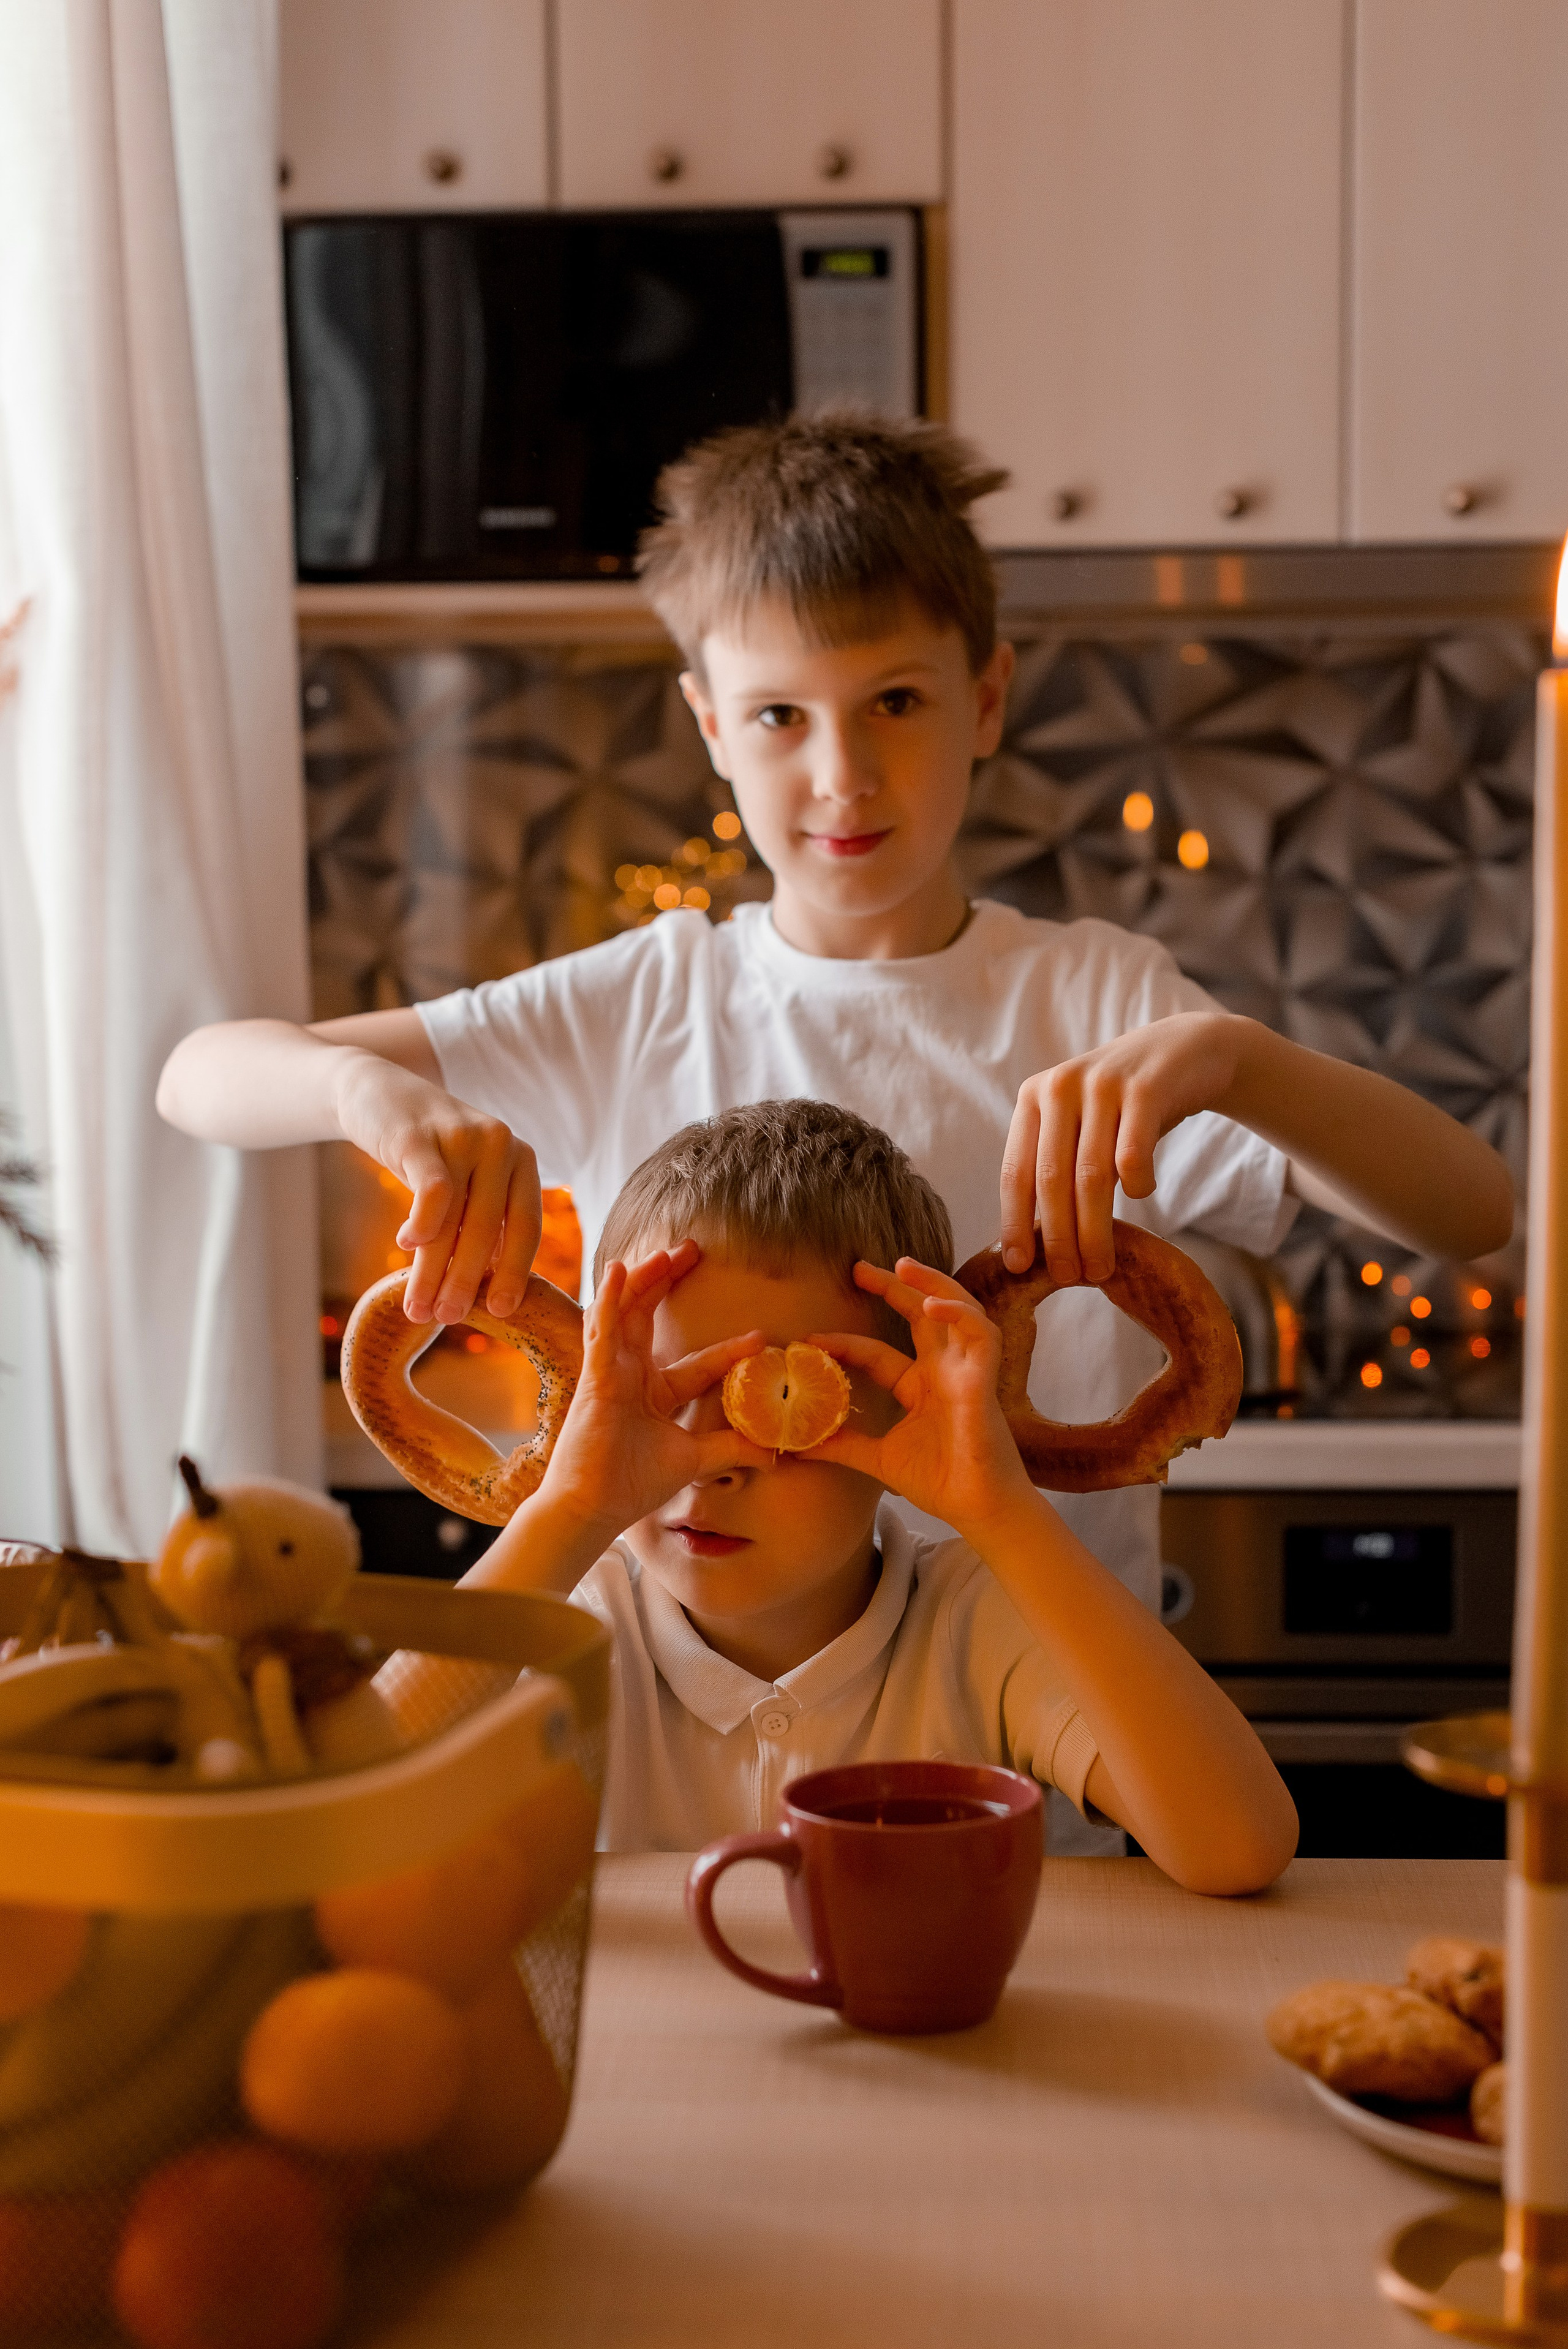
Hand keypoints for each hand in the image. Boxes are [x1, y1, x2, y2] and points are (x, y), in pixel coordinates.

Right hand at [333, 1052, 541, 1323]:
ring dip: (435, 1270)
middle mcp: (500, 1146)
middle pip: (489, 1229)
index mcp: (520, 1160)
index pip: (527, 1226)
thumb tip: (486, 1289)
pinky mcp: (422, 1136)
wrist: (374, 1091)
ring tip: (418, 1307)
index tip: (502, 1312)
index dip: (515, 1272)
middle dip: (467, 1281)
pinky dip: (422, 1225)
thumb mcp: (463, 1181)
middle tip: (447, 1319)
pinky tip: (404, 1248)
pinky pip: (431, 1190)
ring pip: (455, 1219)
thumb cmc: (424, 1151)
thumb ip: (478, 1222)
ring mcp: (463, 1136)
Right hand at [538, 1242, 771, 1540]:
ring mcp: (611, 1373)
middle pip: (650, 1317)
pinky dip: (611, 1299)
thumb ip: (730, 1448)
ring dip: (645, 1279)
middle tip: (693, 1250)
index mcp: (653, 1393)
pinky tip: (619, 1270)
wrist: (592, 1510)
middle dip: (669, 1282)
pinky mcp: (596, 1378)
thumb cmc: (630, 1484)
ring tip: (667, 1252)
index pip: (697, 1362)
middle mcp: (631, 1376)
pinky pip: (603, 1331)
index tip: (760, 1338)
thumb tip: (775, 1452)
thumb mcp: (694, 1460)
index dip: (727, 1350)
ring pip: (627, 1313)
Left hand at [809, 1260, 1032, 1538]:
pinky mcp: (983, 1379)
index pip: (878, 1352)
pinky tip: (932, 1305)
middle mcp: (943, 1371)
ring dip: (932, 1284)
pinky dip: (959, 1314)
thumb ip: (842, 1445)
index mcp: (919, 1386)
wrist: (976, 1510)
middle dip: (893, 1287)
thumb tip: (795, 1444)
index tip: (809, 1341)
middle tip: (858, 1267)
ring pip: (956, 1310)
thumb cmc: (940, 1483)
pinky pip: (979, 1333)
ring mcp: (965, 1371)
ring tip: (903, 1266)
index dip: (845, 1343)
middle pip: (920, 1315)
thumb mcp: (877, 1458)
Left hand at [1001, 1011, 1244, 1282]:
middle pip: (1052, 1180)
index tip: (1019, 1266)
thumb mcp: (1080, 1124)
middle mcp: (1060, 1087)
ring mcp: (1102, 1085)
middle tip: (1070, 1277)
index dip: (1015, 1222)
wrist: (1186, 1051)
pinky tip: (1141, 1195)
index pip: (1015, 1171)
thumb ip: (1056, 1165)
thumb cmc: (1125, 1105)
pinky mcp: (1145, 1089)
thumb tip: (1036, 1243)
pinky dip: (1137, 1186)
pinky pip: (1133, 1156)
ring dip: (1095, 1230)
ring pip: (1091, 1176)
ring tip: (1101, 1266)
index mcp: (1034, 1098)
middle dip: (1059, 1237)